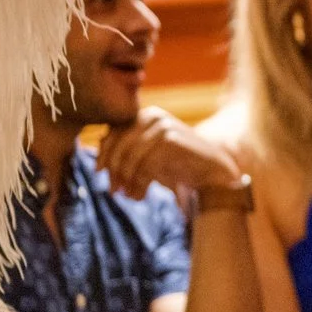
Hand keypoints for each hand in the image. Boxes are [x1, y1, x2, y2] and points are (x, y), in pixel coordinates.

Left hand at [98, 107, 244, 201]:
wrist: (213, 170)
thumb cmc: (179, 164)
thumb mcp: (149, 156)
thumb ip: (128, 151)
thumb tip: (98, 154)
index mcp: (144, 115)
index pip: (113, 131)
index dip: (104, 153)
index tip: (100, 173)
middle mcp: (152, 115)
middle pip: (119, 143)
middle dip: (114, 169)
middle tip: (114, 191)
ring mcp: (163, 125)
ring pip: (131, 155)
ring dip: (127, 179)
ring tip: (128, 196)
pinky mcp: (172, 138)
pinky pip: (146, 163)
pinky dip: (140, 182)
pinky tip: (141, 195)